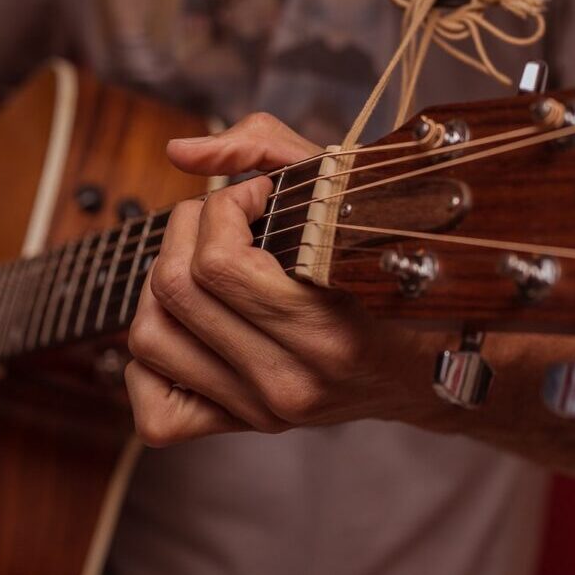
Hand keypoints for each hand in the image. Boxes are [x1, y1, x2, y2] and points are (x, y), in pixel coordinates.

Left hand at [124, 113, 439, 445]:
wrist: (426, 369)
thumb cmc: (394, 270)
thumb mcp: (351, 194)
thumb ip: (266, 148)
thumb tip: (179, 151)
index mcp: (327, 332)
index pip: (219, 264)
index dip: (224, 205)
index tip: (256, 194)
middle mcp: (288, 382)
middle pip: (174, 291)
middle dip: (188, 229)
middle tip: (222, 219)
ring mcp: (261, 411)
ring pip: (149, 339)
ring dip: (160, 286)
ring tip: (199, 265)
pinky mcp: (241, 426)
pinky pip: (154, 409)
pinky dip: (149, 365)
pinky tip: (188, 327)